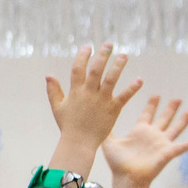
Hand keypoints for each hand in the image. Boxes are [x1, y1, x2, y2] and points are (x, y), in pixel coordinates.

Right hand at [43, 42, 140, 173]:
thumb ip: (53, 91)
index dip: (83, 56)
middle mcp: (89, 93)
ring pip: (111, 79)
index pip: (78, 69)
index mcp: (75, 92)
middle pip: (96, 70)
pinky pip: (124, 96)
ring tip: (124, 55)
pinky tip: (140, 80)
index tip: (88, 47)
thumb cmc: (68, 126)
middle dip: (102, 55)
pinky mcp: (113, 109)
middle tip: (109, 44)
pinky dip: (133, 88)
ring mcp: (102, 100)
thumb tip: (48, 76)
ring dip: (118, 66)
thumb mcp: (58, 107)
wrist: (79, 143)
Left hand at [100, 94, 187, 187]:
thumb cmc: (117, 164)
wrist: (126, 178)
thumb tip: (97, 120)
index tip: (156, 95)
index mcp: (139, 132)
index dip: (152, 105)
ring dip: (183, 121)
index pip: (147, 115)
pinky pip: (183, 146)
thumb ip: (107, 131)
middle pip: (164, 119)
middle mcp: (152, 136)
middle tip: (177, 98)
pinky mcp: (167, 153)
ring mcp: (161, 144)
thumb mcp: (110, 143)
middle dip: (170, 109)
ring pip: (175, 129)